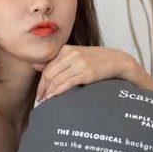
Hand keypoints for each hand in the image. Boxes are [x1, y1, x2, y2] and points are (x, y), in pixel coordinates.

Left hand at [32, 45, 152, 101]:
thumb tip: (34, 66)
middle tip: (41, 100)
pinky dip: (57, 92)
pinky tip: (54, 98)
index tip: (39, 93)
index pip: (47, 67)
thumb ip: (56, 61)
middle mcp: (71, 54)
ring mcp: (79, 63)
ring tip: (46, 102)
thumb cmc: (96, 60)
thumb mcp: (76, 56)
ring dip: (49, 93)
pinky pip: (67, 83)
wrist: (118, 60)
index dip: (41, 82)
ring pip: (57, 80)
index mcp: (66, 49)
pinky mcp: (86, 72)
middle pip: (49, 74)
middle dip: (43, 88)